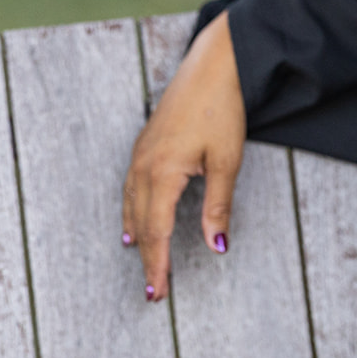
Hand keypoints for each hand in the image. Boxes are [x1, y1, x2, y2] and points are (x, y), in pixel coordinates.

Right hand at [122, 10, 245, 301]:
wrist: (212, 65)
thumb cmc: (221, 109)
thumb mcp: (226, 161)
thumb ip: (219, 206)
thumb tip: (217, 246)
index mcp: (161, 173)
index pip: (157, 232)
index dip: (158, 265)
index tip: (159, 292)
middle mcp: (143, 166)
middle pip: (141, 224)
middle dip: (147, 258)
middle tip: (153, 291)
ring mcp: (140, 154)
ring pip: (132, 206)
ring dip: (137, 236)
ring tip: (142, 261)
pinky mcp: (144, 144)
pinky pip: (130, 188)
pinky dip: (132, 210)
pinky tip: (134, 220)